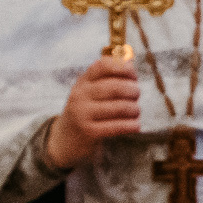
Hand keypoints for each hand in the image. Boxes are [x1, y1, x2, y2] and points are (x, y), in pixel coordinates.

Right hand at [45, 50, 143, 169]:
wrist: (66, 139)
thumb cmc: (88, 110)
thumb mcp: (92, 91)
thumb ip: (109, 77)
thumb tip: (129, 63)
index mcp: (83, 82)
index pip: (102, 66)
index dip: (122, 68)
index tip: (133, 75)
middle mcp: (80, 95)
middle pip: (115, 87)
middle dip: (133, 90)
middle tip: (137, 95)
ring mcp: (82, 114)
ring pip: (120, 107)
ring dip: (135, 109)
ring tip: (136, 111)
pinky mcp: (89, 131)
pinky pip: (117, 126)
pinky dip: (131, 125)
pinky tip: (136, 125)